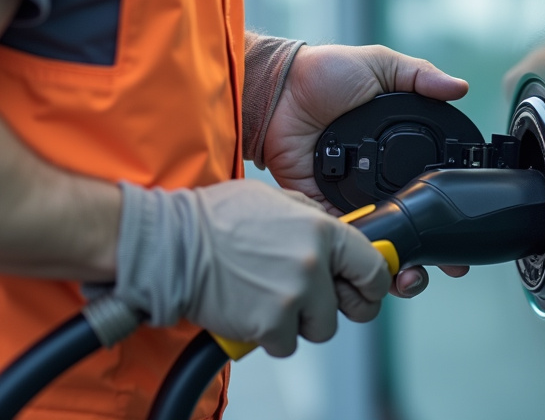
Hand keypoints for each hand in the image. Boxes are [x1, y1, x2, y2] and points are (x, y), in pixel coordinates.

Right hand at [113, 179, 390, 356]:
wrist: (172, 244)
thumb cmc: (216, 218)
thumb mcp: (275, 199)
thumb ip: (311, 216)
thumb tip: (335, 231)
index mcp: (321, 231)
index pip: (372, 267)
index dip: (372, 283)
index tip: (365, 288)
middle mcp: (313, 264)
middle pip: (348, 307)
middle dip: (332, 307)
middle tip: (310, 302)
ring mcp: (293, 296)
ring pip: (318, 329)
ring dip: (298, 321)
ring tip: (268, 298)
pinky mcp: (269, 324)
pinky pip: (286, 344)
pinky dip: (270, 336)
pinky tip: (251, 310)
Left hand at [262, 44, 470, 295]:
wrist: (278, 90)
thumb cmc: (322, 73)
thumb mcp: (379, 65)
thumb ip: (420, 76)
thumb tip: (460, 88)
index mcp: (397, 152)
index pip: (431, 189)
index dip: (450, 213)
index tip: (469, 233)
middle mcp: (379, 180)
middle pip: (412, 225)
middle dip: (431, 253)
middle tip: (446, 268)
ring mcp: (353, 198)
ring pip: (382, 240)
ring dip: (398, 264)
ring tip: (412, 277)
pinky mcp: (324, 209)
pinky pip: (346, 238)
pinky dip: (360, 254)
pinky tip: (376, 264)